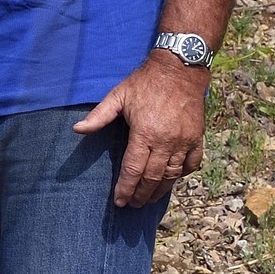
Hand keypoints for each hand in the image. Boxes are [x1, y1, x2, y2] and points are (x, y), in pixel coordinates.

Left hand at [73, 52, 207, 208]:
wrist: (180, 68)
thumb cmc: (145, 82)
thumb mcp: (119, 95)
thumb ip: (99, 116)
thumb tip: (77, 130)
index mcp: (145, 132)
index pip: (133, 169)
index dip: (126, 188)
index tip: (120, 202)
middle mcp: (166, 140)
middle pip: (152, 177)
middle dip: (141, 194)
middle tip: (133, 205)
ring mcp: (185, 140)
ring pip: (173, 174)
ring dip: (160, 190)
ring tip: (149, 199)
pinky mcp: (197, 137)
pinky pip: (192, 164)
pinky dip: (182, 175)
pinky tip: (172, 180)